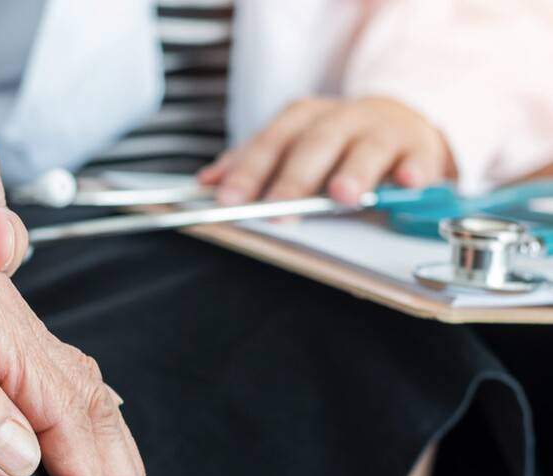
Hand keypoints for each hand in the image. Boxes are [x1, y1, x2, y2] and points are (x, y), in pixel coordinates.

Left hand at [198, 96, 454, 205]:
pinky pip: (418, 159)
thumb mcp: (293, 147)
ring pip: (367, 148)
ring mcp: (383, 131)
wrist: (401, 122)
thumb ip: (253, 165)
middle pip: (315, 144)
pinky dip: (414, 170)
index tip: (227, 198)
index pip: (272, 141)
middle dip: (294, 177)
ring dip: (354, 171)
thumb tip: (207, 182)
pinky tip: (407, 183)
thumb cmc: (337, 143)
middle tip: (279, 207)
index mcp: (305, 118)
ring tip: (342, 194)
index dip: (248, 169)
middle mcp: (342, 119)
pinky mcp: (419, 149)